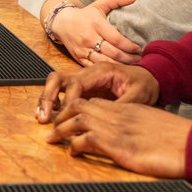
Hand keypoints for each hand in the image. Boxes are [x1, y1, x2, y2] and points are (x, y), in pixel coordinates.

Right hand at [35, 64, 159, 121]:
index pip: (77, 83)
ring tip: (42, 117)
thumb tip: (107, 119)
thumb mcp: (139, 95)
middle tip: (44, 116)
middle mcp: (87, 73)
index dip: (69, 101)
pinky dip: (53, 103)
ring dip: (47, 99)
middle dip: (48, 97)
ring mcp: (83, 80)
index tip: (68, 118)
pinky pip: (61, 92)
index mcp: (101, 71)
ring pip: (56, 83)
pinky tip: (51, 116)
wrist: (149, 77)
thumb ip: (122, 105)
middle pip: (59, 78)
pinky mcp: (82, 88)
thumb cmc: (144, 84)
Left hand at [45, 98, 191, 178]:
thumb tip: (133, 140)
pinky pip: (87, 138)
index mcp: (130, 109)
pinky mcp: (119, 144)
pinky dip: (75, 144)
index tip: (67, 119)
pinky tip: (72, 152)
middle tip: (52, 128)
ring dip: (62, 129)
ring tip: (52, 139)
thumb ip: (140, 129)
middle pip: (82, 106)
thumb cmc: (182, 142)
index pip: (96, 102)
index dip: (77, 109)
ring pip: (79, 119)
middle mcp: (121, 114)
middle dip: (63, 116)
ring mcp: (119, 128)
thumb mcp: (156, 129)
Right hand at [48, 0, 142, 64]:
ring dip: (120, 66)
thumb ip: (117, 0)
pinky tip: (116, 69)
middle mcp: (89, 38)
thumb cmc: (84, 14)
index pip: (117, 39)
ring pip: (105, 62)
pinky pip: (95, 67)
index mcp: (96, 24)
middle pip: (113, 53)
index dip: (130, 46)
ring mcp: (84, 50)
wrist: (62, 23)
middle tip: (140, 59)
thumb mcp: (99, 5)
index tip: (139, 48)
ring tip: (131, 66)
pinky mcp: (79, 58)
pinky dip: (106, 70)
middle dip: (129, 58)